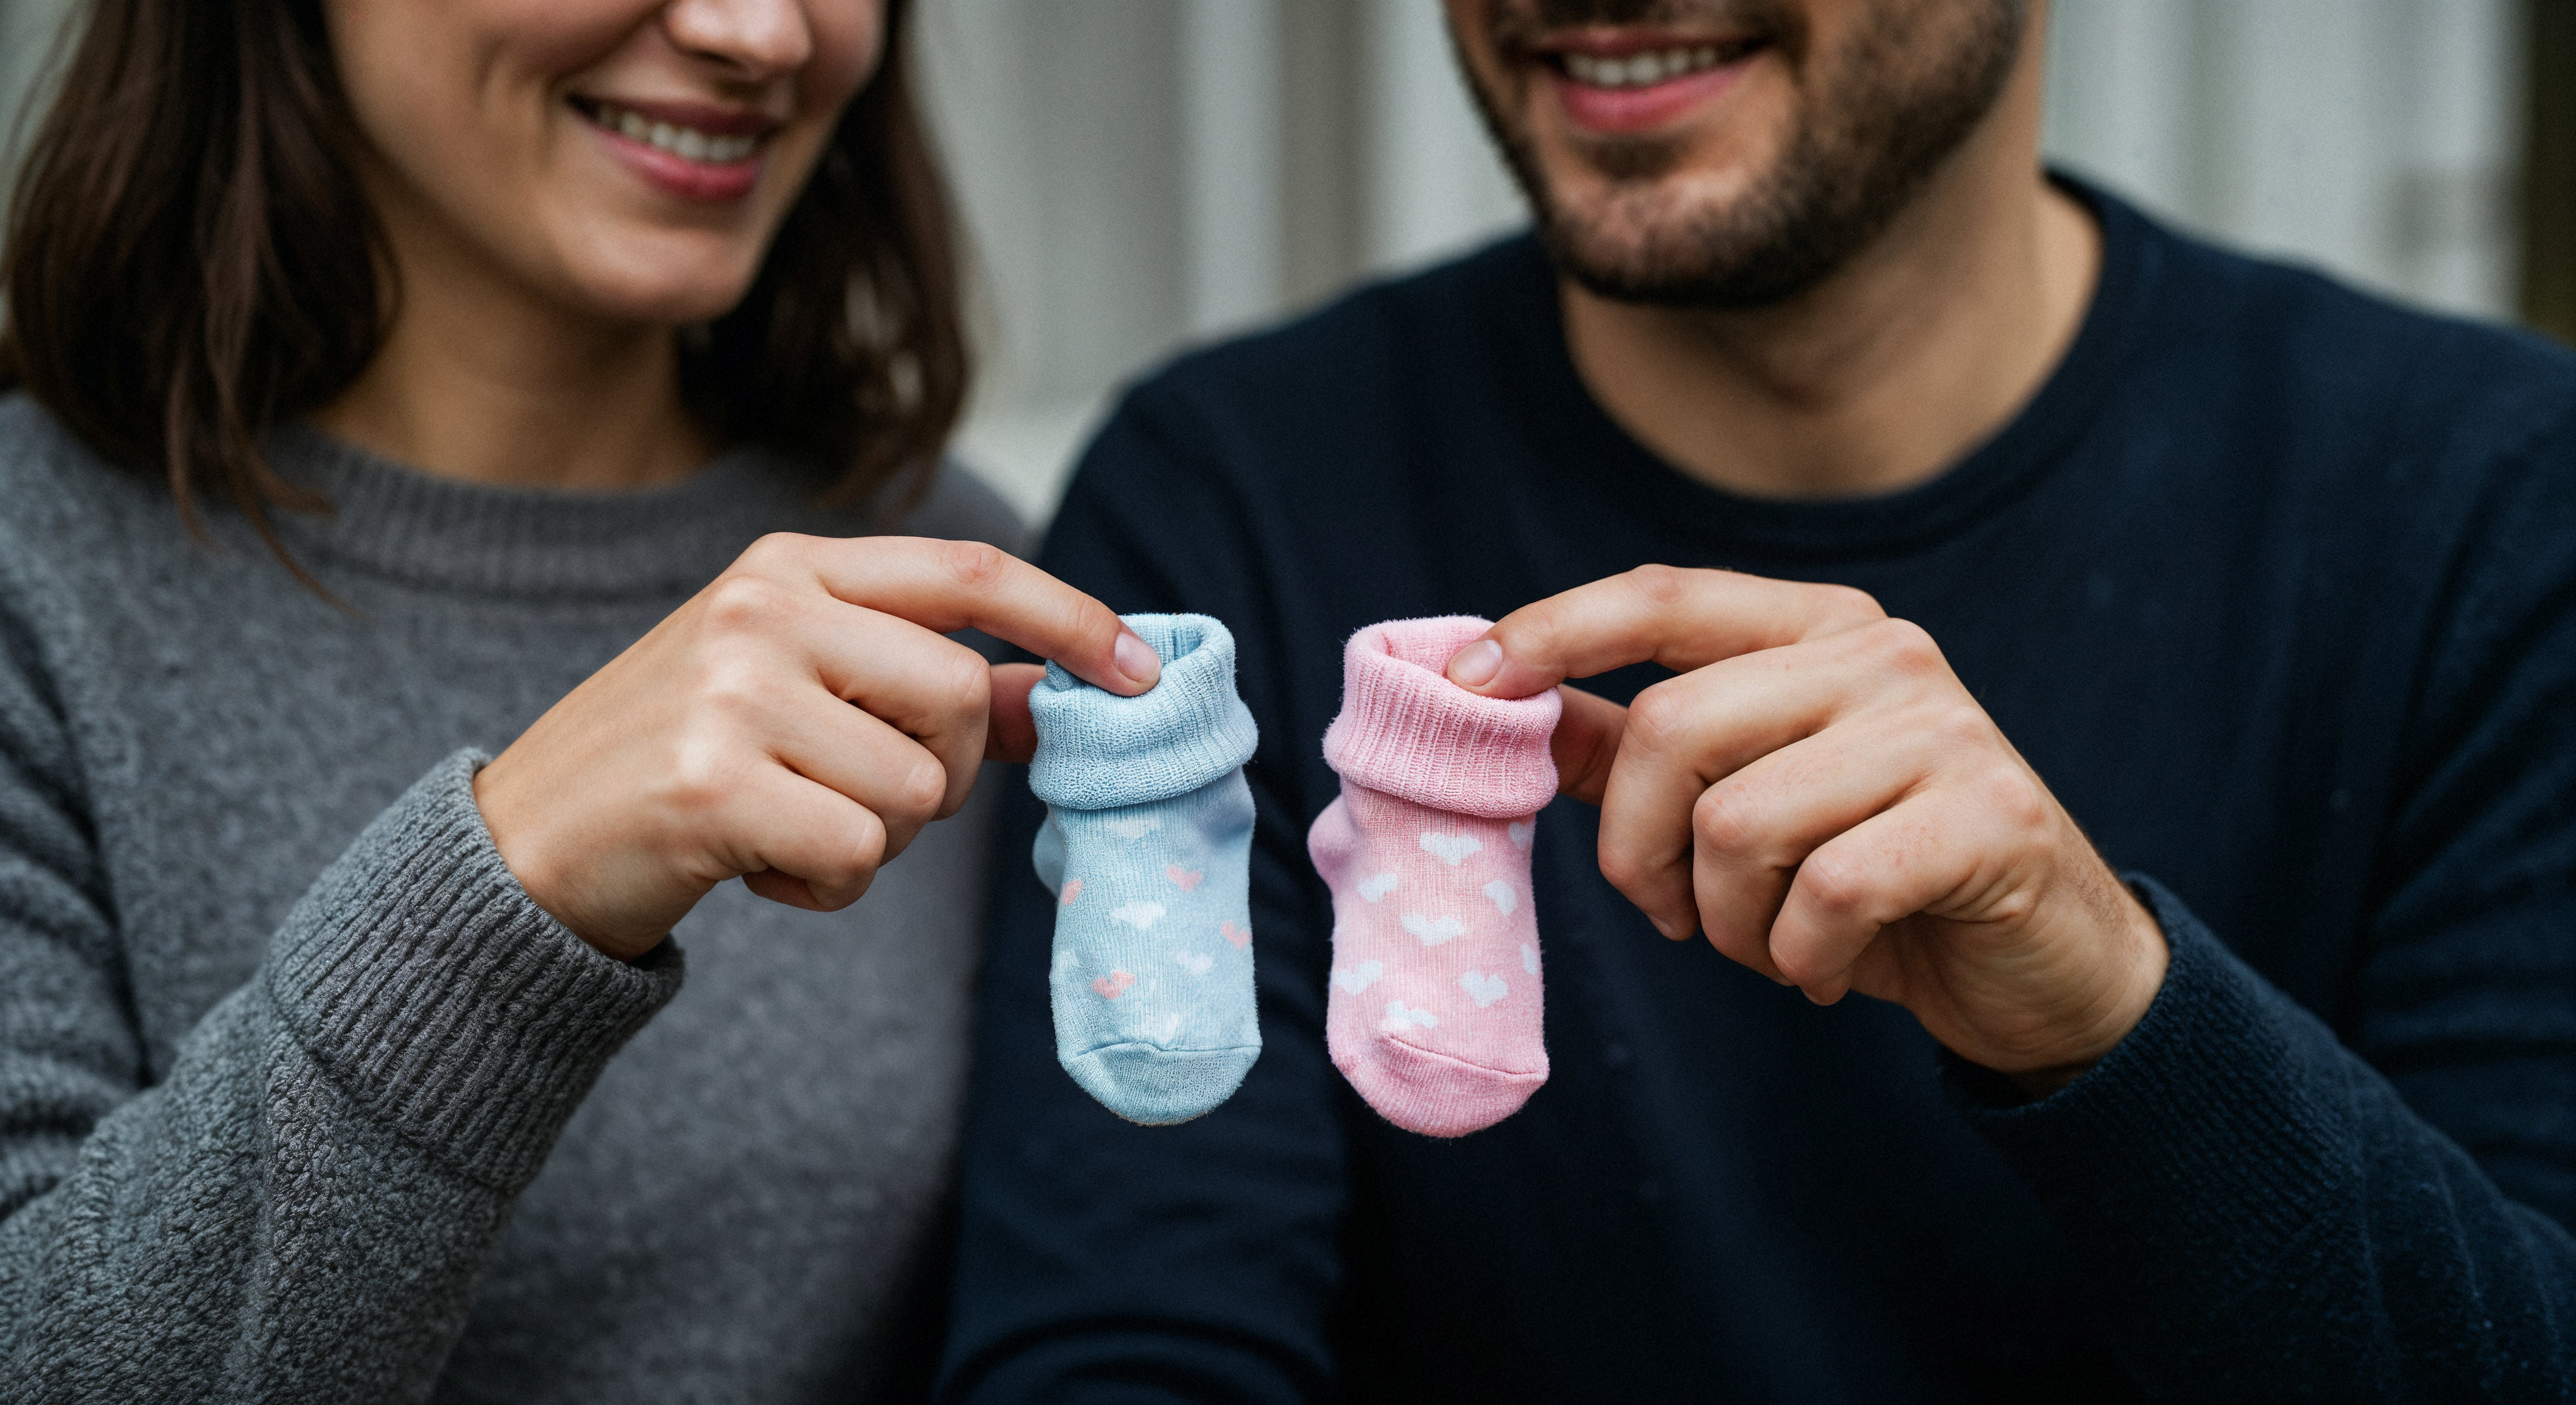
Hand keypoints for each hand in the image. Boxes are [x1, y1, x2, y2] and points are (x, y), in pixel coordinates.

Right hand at [475, 535, 1158, 960]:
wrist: (526, 845)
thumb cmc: (683, 764)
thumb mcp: (801, 690)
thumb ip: (924, 684)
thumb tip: (1053, 698)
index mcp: (790, 568)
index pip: (968, 573)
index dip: (1070, 619)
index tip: (1143, 671)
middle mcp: (763, 610)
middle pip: (956, 700)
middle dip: (942, 774)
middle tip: (855, 794)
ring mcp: (732, 693)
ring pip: (916, 789)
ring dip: (876, 839)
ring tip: (788, 827)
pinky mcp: (712, 786)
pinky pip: (858, 854)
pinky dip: (827, 887)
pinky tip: (758, 869)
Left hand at [1447, 566, 2164, 1091]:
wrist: (2041, 964)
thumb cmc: (1871, 875)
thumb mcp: (1744, 800)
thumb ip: (1628, 750)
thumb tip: (1502, 708)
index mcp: (1814, 630)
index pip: (1661, 597)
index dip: (1553, 633)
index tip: (1464, 681)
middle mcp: (1880, 656)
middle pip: (1670, 728)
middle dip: (1640, 849)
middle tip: (1677, 915)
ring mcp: (1941, 730)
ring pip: (1736, 822)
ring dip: (1726, 920)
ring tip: (1771, 944)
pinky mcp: (1988, 817)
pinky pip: (1825, 891)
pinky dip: (1801, 954)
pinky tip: (1830, 966)